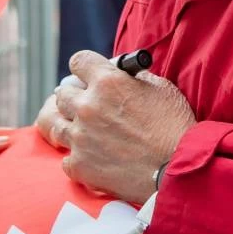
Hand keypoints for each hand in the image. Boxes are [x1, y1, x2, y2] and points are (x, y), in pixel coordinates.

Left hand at [51, 51, 195, 203]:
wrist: (180, 171)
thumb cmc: (176, 128)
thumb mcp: (160, 89)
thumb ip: (133, 78)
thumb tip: (121, 76)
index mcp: (107, 82)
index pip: (78, 62)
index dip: (84, 68)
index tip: (87, 76)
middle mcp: (87, 106)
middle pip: (62, 93)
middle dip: (74, 97)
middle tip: (85, 106)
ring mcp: (80, 137)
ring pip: (52, 122)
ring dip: (65, 124)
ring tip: (76, 128)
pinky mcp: (79, 166)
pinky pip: (65, 158)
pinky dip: (77, 158)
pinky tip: (90, 157)